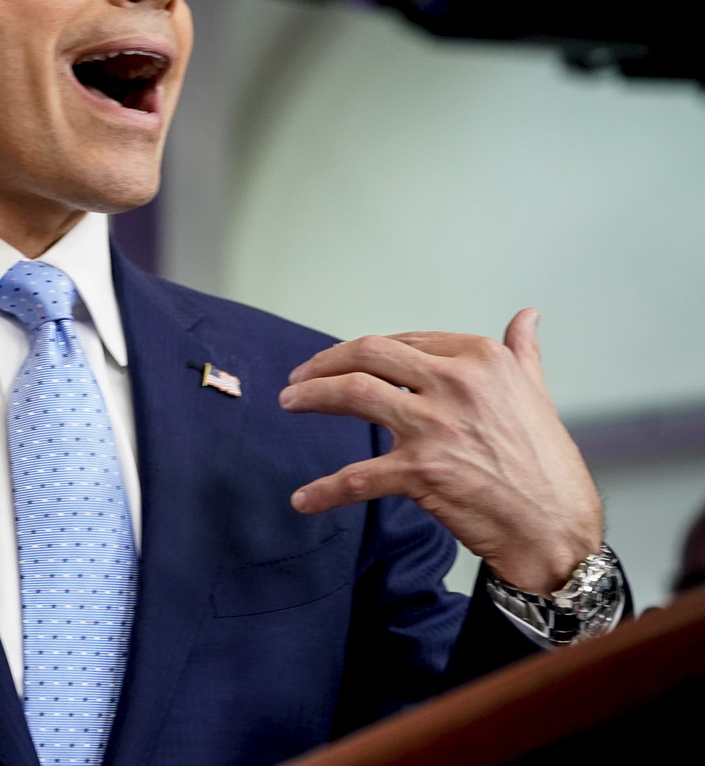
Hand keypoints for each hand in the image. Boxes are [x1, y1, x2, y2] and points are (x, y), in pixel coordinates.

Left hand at [281, 309, 601, 594]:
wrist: (557, 529)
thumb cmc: (546, 464)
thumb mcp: (535, 395)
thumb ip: (522, 352)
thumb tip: (528, 316)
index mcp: (481, 359)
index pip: (403, 341)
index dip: (364, 351)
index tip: (341, 360)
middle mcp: (457, 383)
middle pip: (368, 355)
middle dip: (324, 362)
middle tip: (299, 377)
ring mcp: (436, 426)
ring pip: (353, 394)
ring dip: (310, 397)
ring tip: (289, 403)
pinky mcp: (422, 472)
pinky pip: (357, 477)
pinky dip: (324, 490)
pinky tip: (303, 500)